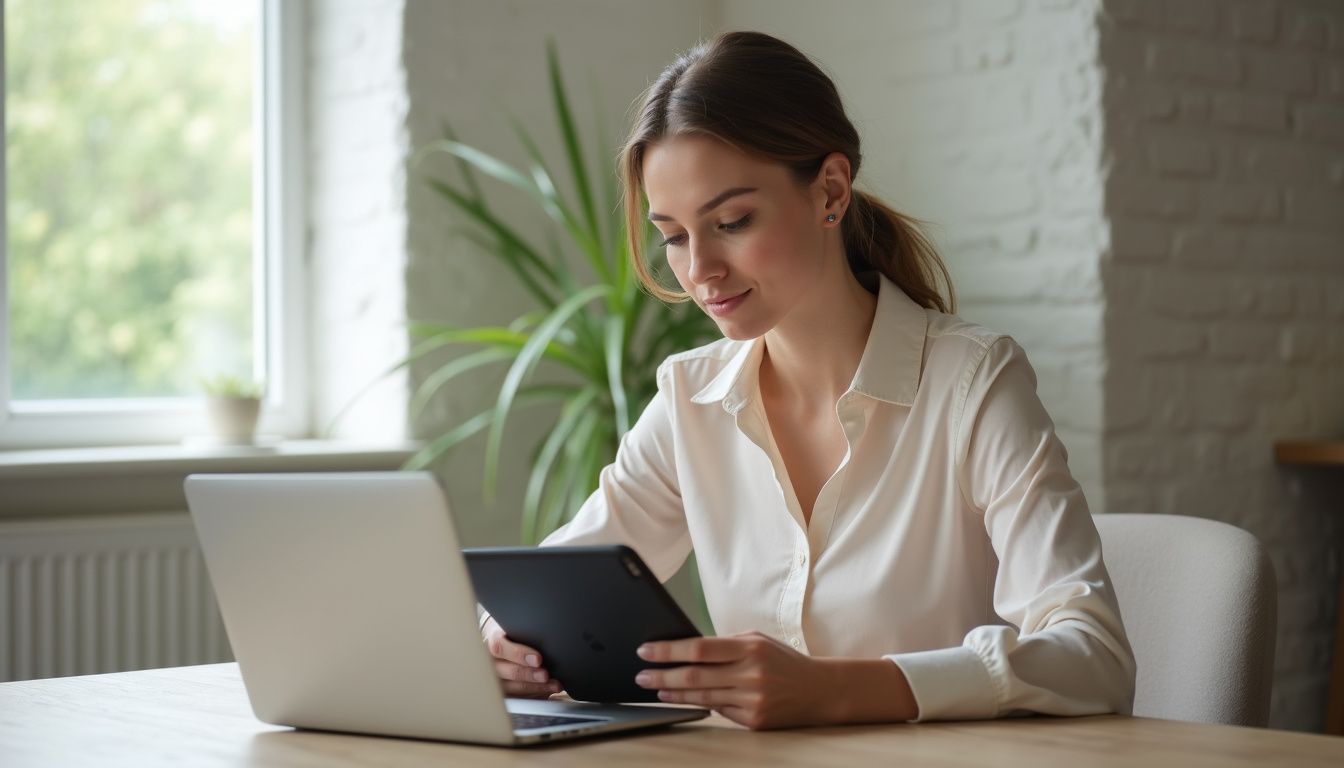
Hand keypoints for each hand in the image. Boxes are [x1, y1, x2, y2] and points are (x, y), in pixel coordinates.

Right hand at [482, 616, 562, 697]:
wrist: (499, 642)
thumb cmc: (512, 634)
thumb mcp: (515, 626)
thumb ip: (525, 631)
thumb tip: (547, 634)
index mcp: (493, 641)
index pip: (500, 648)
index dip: (519, 654)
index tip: (538, 659)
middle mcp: (491, 662)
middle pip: (509, 671)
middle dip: (530, 674)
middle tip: (545, 675)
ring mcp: (495, 678)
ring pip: (513, 688)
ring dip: (535, 688)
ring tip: (552, 685)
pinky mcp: (501, 691)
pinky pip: (517, 698)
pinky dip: (533, 696)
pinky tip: (545, 692)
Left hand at [633, 630, 840, 729]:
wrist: (819, 690)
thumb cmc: (782, 661)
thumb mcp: (758, 641)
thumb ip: (725, 644)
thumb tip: (685, 648)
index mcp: (750, 648)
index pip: (700, 648)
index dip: (669, 650)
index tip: (646, 650)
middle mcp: (751, 674)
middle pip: (695, 675)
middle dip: (662, 674)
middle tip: (640, 675)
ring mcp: (752, 699)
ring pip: (702, 696)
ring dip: (674, 692)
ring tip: (656, 687)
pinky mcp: (754, 720)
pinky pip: (718, 710)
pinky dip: (697, 703)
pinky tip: (682, 698)